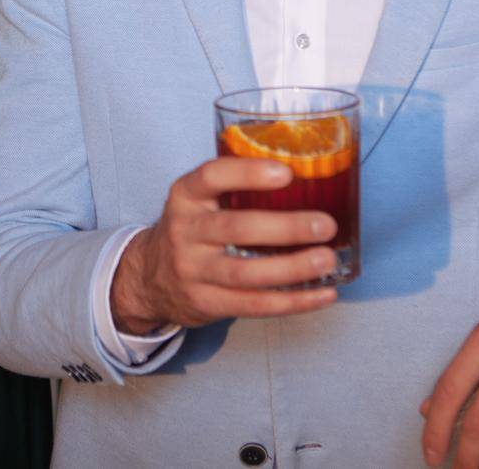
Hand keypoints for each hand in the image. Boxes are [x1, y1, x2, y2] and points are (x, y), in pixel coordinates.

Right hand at [109, 156, 340, 333]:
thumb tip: (310, 176)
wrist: (151, 276)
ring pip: (245, 273)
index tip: (287, 173)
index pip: (211, 177)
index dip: (248, 173)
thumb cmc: (193, 229)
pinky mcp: (205, 303)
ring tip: (327, 259)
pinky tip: (322, 294)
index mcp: (185, 196)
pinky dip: (292, 302)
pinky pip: (253, 305)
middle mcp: (185, 231)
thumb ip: (237, 188)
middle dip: (285, 227)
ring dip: (292, 268)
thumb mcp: (199, 200)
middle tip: (325, 225)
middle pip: (235, 228)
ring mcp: (193, 271)